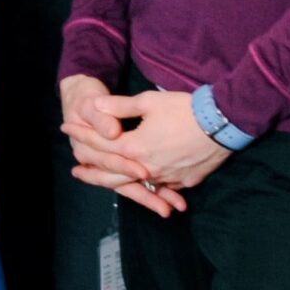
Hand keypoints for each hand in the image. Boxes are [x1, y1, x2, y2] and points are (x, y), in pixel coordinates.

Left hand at [60, 76, 184, 217]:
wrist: (223, 123)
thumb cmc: (185, 109)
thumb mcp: (149, 102)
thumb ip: (119, 107)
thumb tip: (95, 105)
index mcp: (136, 148)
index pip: (101, 144)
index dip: (82, 134)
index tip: (66, 128)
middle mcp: (148, 168)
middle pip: (113, 174)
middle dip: (92, 173)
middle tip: (76, 172)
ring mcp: (168, 177)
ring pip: (137, 184)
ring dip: (118, 184)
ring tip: (104, 183)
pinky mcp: (186, 181)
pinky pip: (161, 186)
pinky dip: (148, 187)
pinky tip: (141, 184)